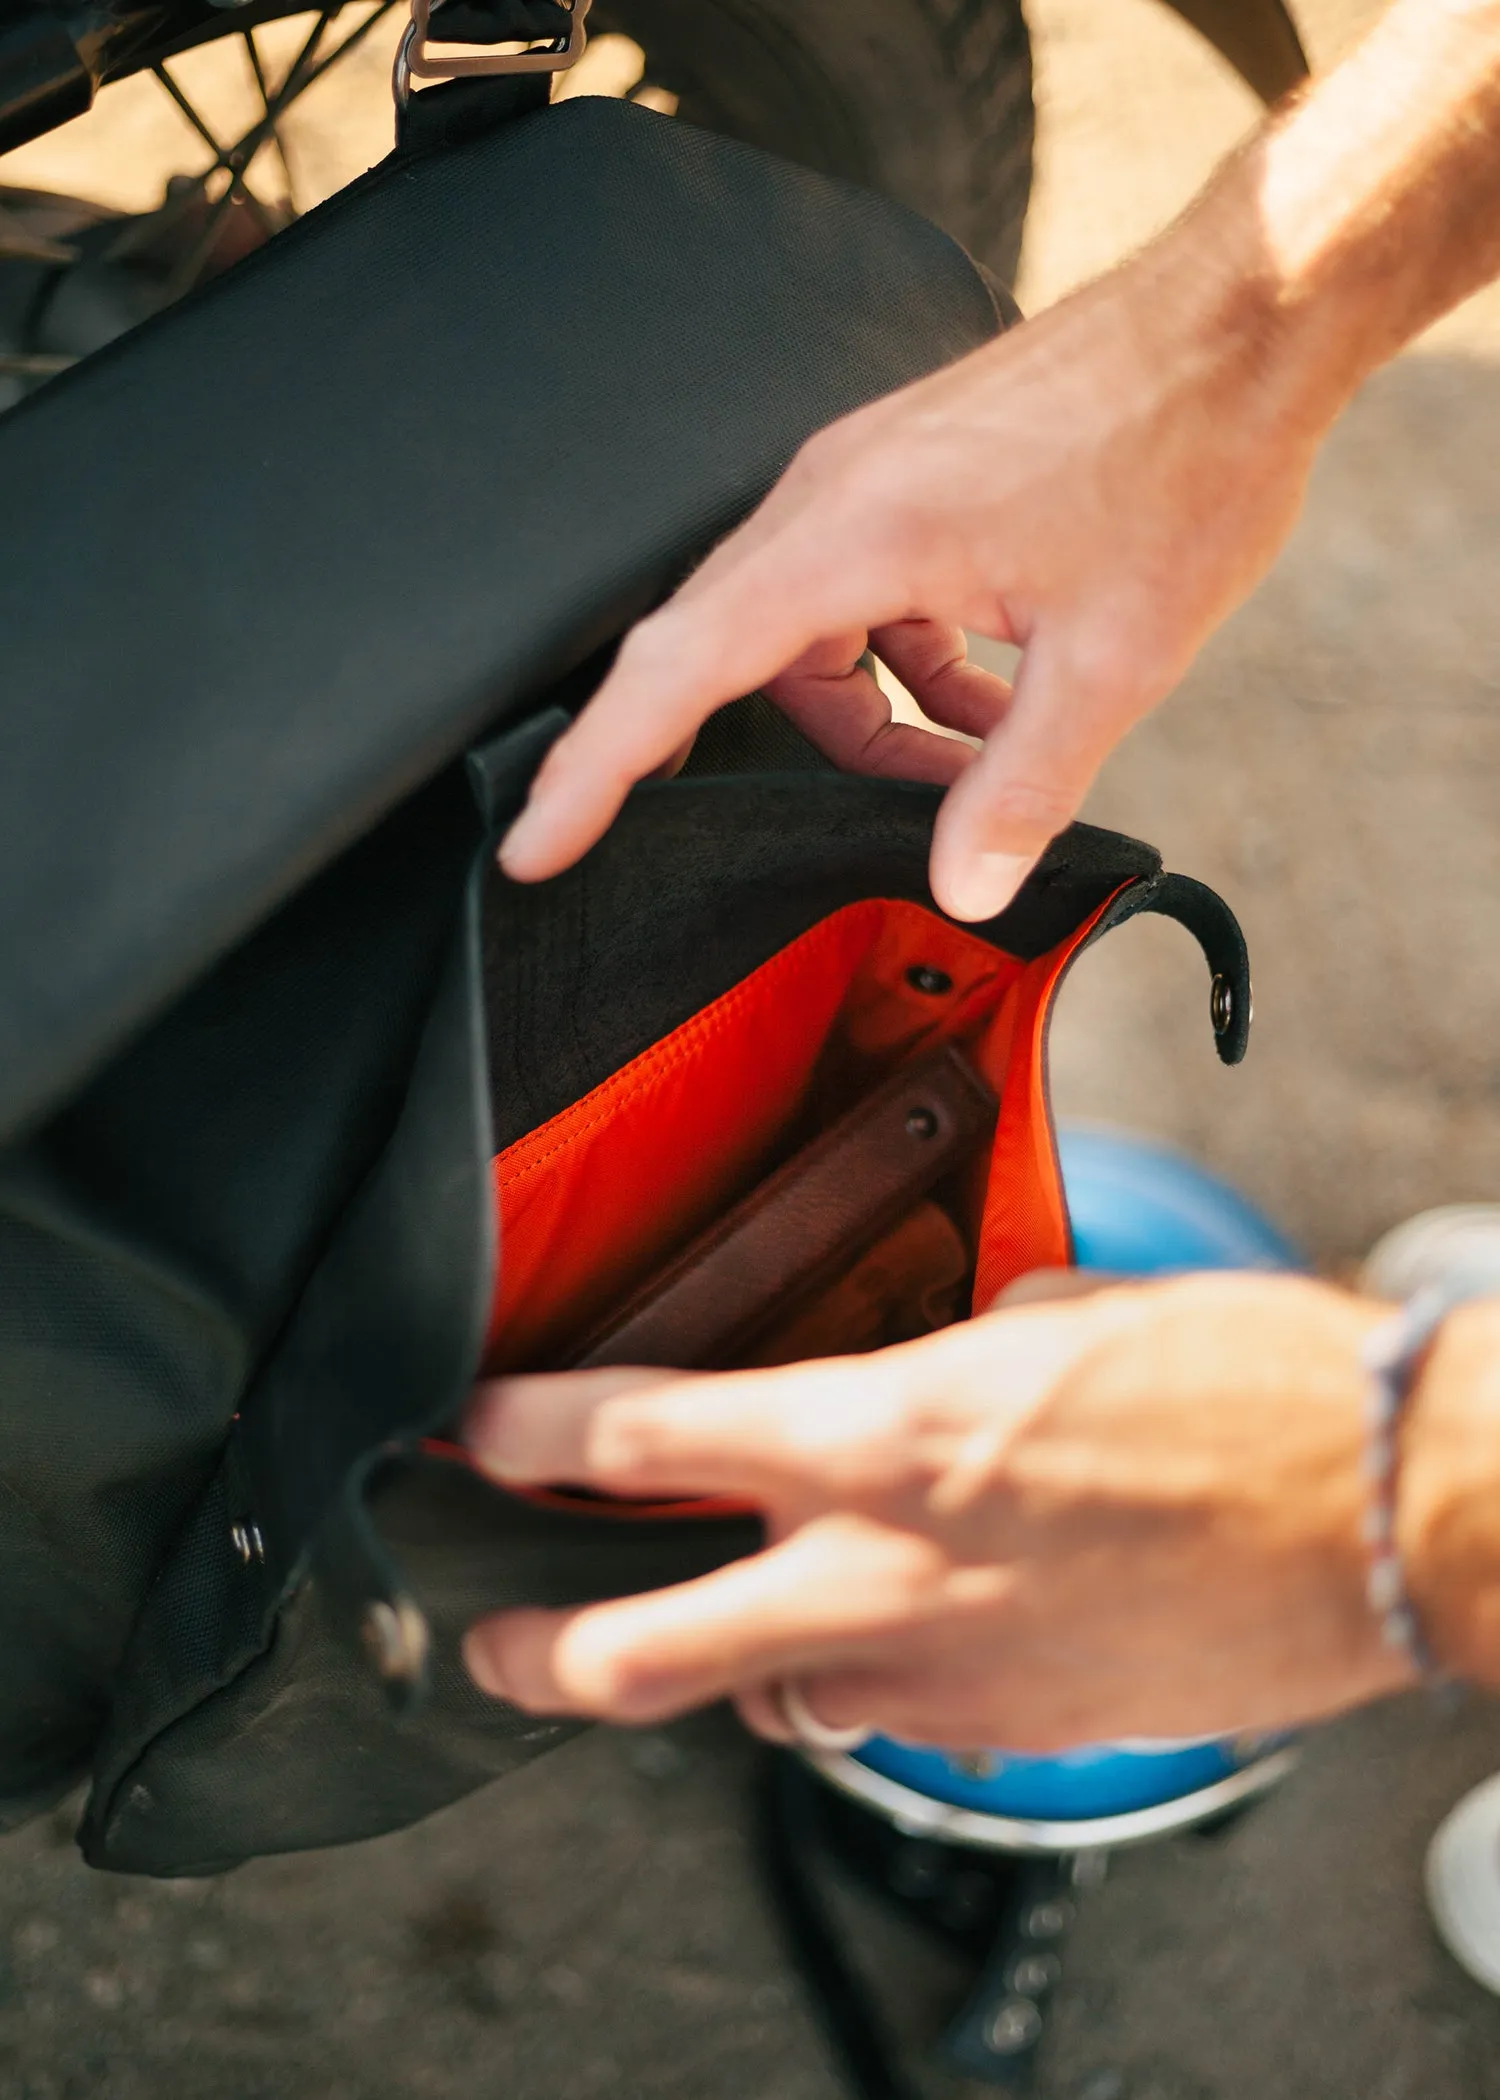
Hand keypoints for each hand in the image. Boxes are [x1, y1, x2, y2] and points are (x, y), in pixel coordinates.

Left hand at [461, 1275, 1411, 1749]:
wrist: (1388, 1511)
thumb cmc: (1251, 1391)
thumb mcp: (1068, 1316)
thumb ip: (962, 1349)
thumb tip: (937, 1359)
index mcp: (883, 1433)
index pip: (641, 1436)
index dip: (528, 1433)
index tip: (481, 1432)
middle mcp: (885, 1568)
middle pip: (638, 1648)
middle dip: (535, 1648)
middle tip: (495, 1637)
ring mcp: (943, 1673)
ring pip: (768, 1702)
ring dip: (734, 1670)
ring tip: (730, 1632)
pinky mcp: (1010, 1734)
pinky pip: (891, 1722)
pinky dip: (870, 1685)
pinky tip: (904, 1636)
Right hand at [497, 200, 1328, 921]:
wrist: (1245, 317)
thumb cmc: (1185, 451)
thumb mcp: (1114, 656)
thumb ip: (1023, 785)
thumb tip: (964, 886)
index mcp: (852, 534)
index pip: (678, 668)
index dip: (594, 769)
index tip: (534, 841)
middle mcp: (833, 497)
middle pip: (733, 660)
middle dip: (766, 762)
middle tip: (810, 845)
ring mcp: (867, 480)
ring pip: (806, 635)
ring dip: (871, 718)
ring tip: (974, 768)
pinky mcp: (908, 478)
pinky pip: (862, 597)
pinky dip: (908, 664)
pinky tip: (992, 699)